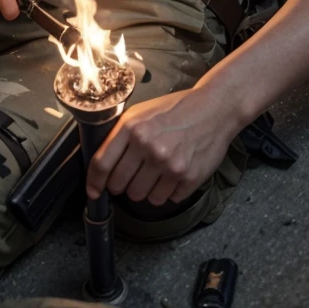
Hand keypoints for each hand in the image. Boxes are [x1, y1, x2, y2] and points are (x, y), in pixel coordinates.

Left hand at [86, 87, 236, 205]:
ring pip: (142, 197)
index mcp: (133, 128)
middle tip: (136, 173)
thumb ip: (121, 136)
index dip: (94, 182)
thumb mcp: (143, 112)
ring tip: (159, 171)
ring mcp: (169, 164)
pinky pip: (167, 199)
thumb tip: (102, 166)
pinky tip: (176, 172)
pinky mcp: (188, 177)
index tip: (94, 192)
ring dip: (147, 189)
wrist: (215, 107)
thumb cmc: (176, 109)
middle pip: (120, 186)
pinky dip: (170, 191)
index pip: (102, 164)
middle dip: (124, 184)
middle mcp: (149, 147)